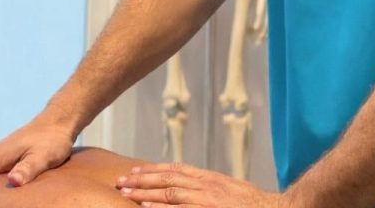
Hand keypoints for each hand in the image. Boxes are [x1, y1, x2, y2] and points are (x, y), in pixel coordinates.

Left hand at [116, 162, 286, 207]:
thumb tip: (192, 190)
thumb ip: (210, 189)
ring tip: (125, 192)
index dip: (153, 170)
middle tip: (121, 180)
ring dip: (145, 192)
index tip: (135, 170)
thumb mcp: (229, 190)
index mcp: (210, 178)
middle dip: (142, 179)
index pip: (176, 170)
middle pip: (168, 179)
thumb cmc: (253, 206)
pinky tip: (146, 207)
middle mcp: (206, 186)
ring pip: (169, 193)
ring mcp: (206, 200)